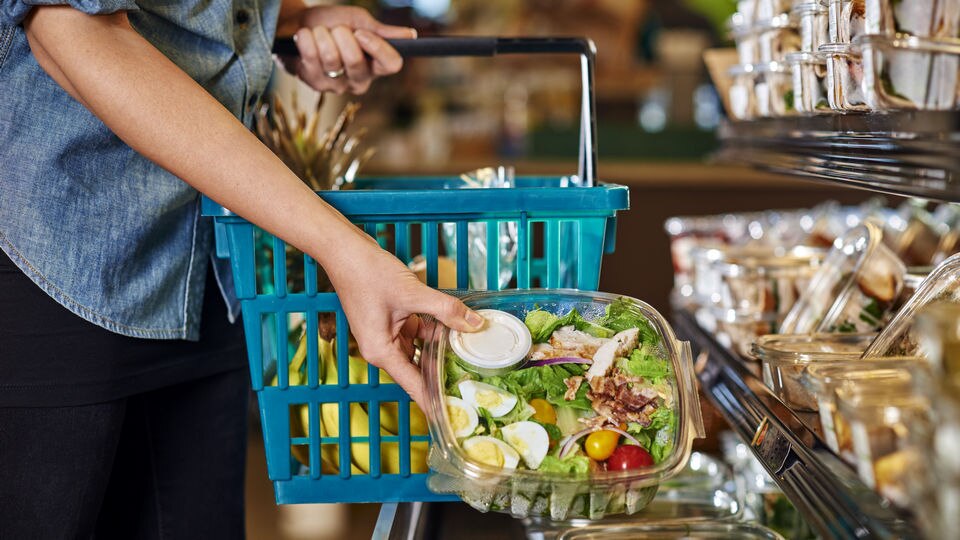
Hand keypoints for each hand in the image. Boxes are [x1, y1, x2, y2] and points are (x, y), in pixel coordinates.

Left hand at [286, 6, 414, 94]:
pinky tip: (304, 37)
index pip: (392, 64)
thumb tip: (411, 35)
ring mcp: (336, 85)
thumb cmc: (331, 23)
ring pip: (332, 60)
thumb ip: (381, 31)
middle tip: (335, 29)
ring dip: (322, 36)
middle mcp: (359, 80)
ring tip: (318, 32)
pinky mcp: (314, 84)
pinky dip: (306, 40)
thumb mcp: (358, 22)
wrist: (297, 24)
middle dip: (341, 36)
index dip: (377, 47)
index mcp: (375, 65)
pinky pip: (312, 59)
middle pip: (356, 61)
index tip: (360, 32)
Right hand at [325, 231, 482, 406]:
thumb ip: (446, 311)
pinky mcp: (390, 321)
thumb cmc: (367, 273)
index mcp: (382, 352)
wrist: (346, 250)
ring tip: (469, 361)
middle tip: (471, 389)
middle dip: (442, 378)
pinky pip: (416, 334)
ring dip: (440, 353)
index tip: (453, 416)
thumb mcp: (413, 294)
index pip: (414, 387)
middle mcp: (382, 349)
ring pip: (420, 352)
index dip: (435, 402)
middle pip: (418, 372)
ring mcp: (386, 335)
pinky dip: (433, 333)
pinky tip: (454, 330)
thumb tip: (475, 324)